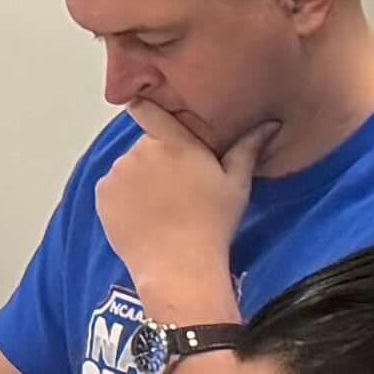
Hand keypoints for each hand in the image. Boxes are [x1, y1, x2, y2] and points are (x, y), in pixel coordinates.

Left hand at [95, 108, 271, 319]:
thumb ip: (248, 149)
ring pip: (130, 167)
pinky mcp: (101, 193)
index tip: (148, 110)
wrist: (178, 264)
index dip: (147, 108)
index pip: (149, 110)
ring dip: (141, 178)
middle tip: (178, 186)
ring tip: (162, 206)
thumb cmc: (214, 223)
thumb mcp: (238, 184)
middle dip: (159, 158)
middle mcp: (141, 150)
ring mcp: (118, 172)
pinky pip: (113, 187)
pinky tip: (144, 215)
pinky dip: (124, 196)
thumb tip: (271, 123)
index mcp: (175, 143)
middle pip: (147, 145)